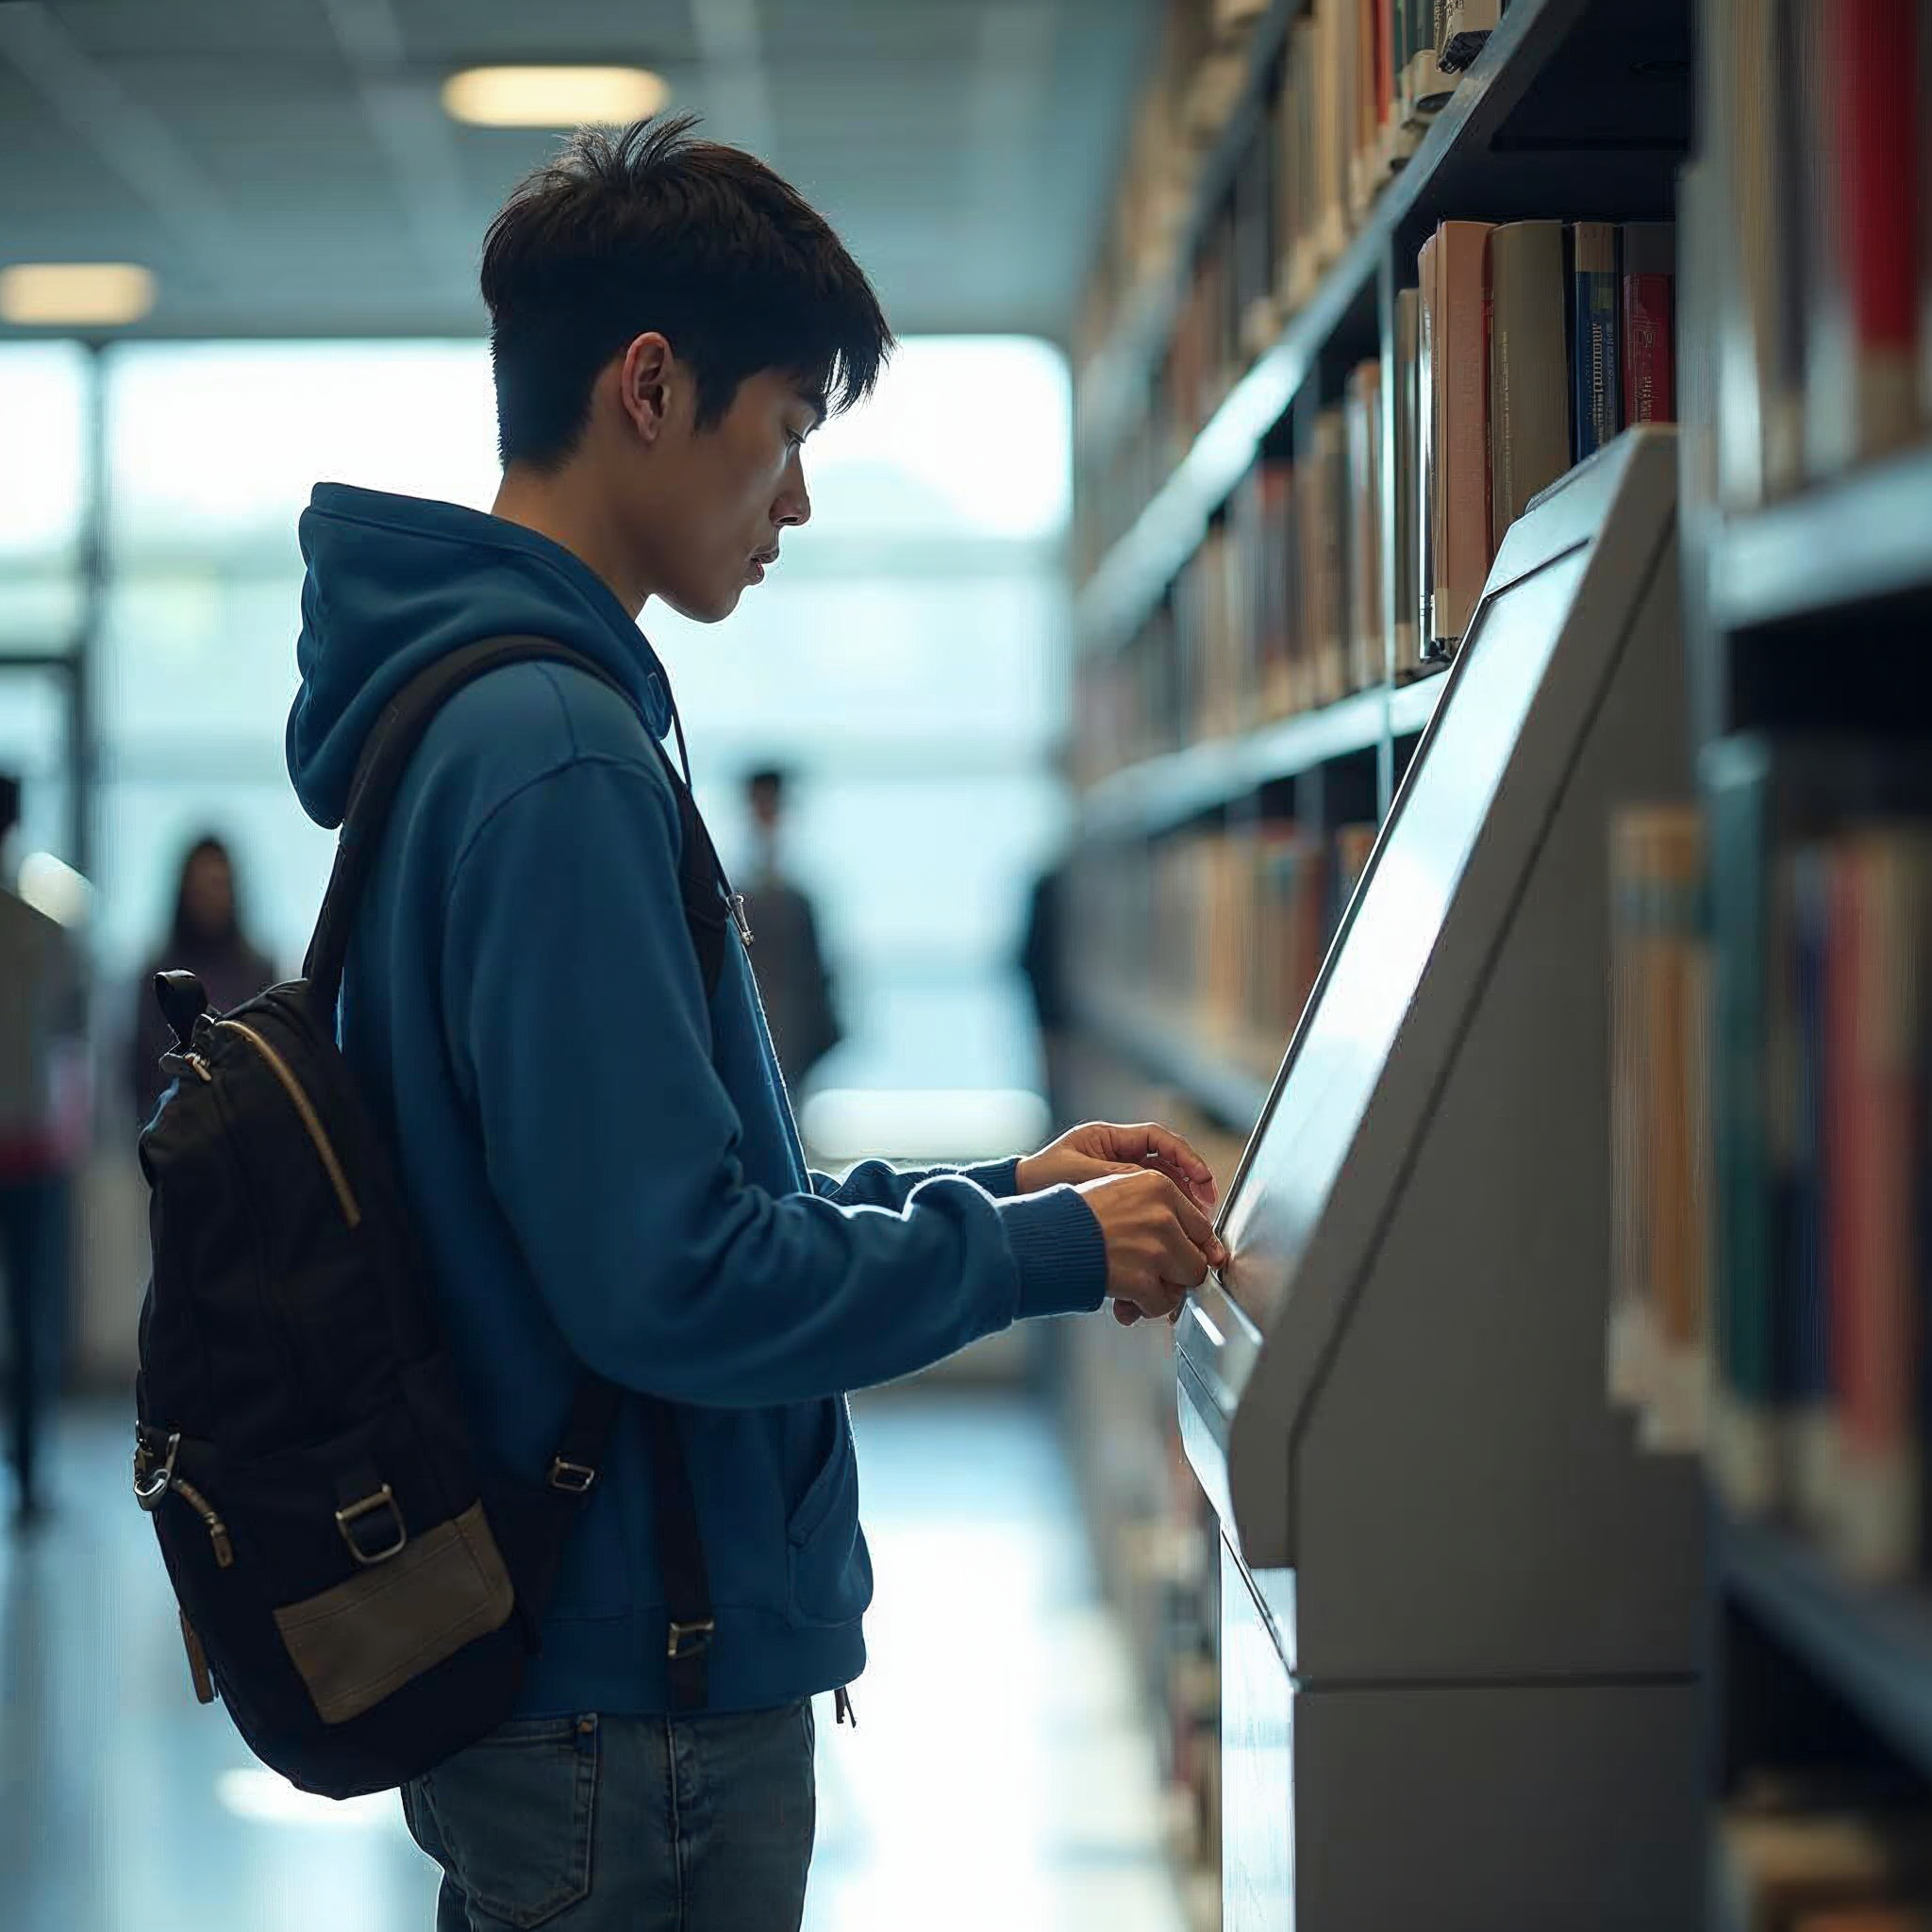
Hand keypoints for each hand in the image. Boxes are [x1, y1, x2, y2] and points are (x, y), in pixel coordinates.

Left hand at [1016, 1120, 1217, 1213]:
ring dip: (1179, 1205)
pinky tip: (1168, 1234)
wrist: (1016, 1201)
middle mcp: (1116, 1154)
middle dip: (1189, 1185)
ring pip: (1161, 1188)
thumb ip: (1119, 1175)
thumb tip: (1156, 1186)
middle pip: (1167, 1165)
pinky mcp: (1115, 1201)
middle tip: (1204, 1207)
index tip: (1202, 1177)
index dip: (1186, 1156)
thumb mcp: (1082, 1173)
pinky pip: (1146, 1206)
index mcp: (1108, 1139)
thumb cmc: (1040, 1180)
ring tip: (1191, 1227)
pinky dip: (1160, 1218)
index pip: (1159, 1139)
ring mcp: (1117, 1177)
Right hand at [1075, 1169, 1226, 1326]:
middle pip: (1198, 1257)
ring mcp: (1154, 1247)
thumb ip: (1159, 1214)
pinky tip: (1128, 1301)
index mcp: (1158, 1186)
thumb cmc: (1072, 1217)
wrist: (1042, 1236)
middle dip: (1177, 1273)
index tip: (1186, 1260)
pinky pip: (1162, 1304)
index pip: (1200, 1225)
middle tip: (1155, 1278)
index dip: (1191, 1249)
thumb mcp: (1120, 1194)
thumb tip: (1199, 1250)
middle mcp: (1162, 1214)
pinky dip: (1146, 1308)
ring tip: (1140, 1290)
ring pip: (1186, 1282)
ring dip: (1164, 1291)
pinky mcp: (1142, 1277)